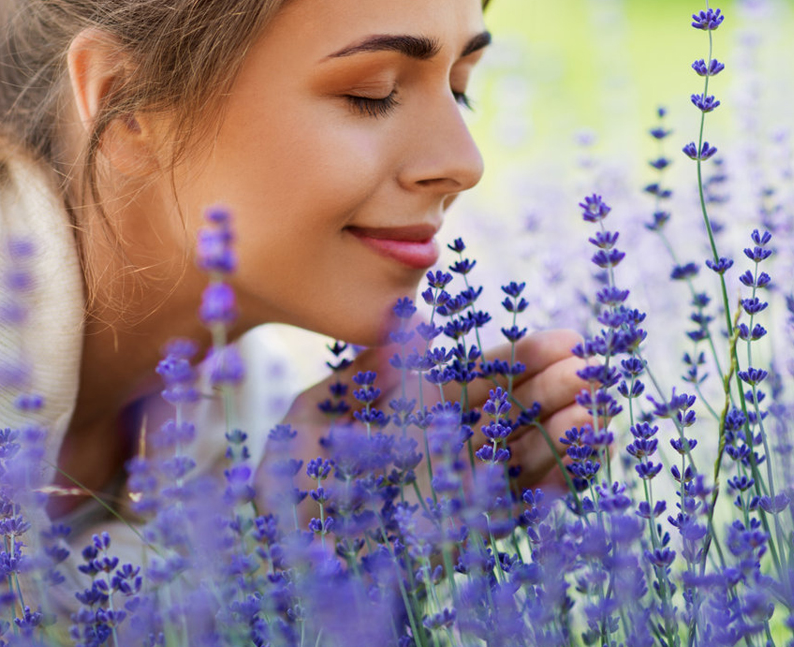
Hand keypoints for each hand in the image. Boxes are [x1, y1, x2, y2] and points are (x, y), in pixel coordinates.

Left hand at [256, 329, 589, 518]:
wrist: (278, 550)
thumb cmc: (289, 475)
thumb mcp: (319, 409)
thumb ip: (369, 368)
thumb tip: (415, 321)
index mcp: (416, 413)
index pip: (481, 380)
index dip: (523, 359)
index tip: (565, 339)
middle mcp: (445, 449)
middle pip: (512, 413)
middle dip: (554, 389)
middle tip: (590, 369)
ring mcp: (458, 492)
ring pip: (523, 456)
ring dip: (561, 431)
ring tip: (592, 407)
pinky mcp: (465, 537)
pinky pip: (518, 508)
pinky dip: (552, 483)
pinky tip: (578, 453)